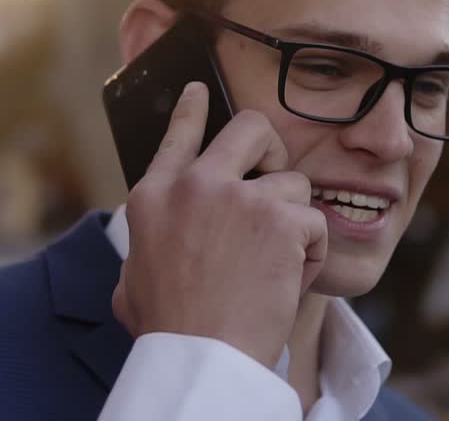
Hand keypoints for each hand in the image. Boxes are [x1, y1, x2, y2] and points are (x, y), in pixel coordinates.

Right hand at [111, 81, 327, 368]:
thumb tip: (144, 254)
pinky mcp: (279, 217)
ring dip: (294, 223)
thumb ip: (146, 251)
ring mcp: (238, 196)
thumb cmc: (169, 332)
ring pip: (293, 182)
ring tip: (275, 265)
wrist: (201, 359)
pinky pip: (314, 221)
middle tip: (274, 183)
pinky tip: (287, 281)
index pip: (178, 135)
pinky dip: (311, 255)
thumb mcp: (134, 283)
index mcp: (154, 198)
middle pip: (251, 128)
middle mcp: (194, 185)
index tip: (201, 89)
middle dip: (272, 149)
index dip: (193, 108)